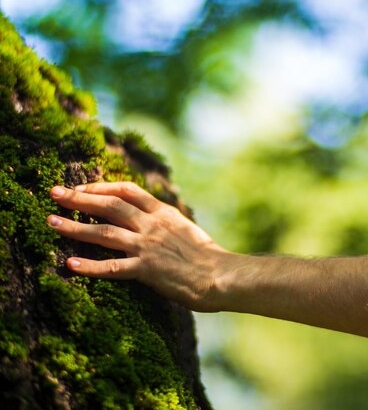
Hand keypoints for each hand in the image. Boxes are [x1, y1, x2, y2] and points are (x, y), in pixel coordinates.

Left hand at [47, 182, 228, 310]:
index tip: (81, 187)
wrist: (221, 275)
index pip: (128, 191)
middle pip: (110, 205)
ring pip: (105, 232)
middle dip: (79, 198)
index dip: (102, 187)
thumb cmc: (207, 256)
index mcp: (163, 213)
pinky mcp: (147, 270)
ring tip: (51, 222)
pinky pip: (113, 267)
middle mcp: (153, 225)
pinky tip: (70, 264)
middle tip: (54, 194)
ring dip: (75, 227)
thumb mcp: (186, 228)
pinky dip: (90, 266)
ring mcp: (148, 246)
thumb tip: (147, 216)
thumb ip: (164, 221)